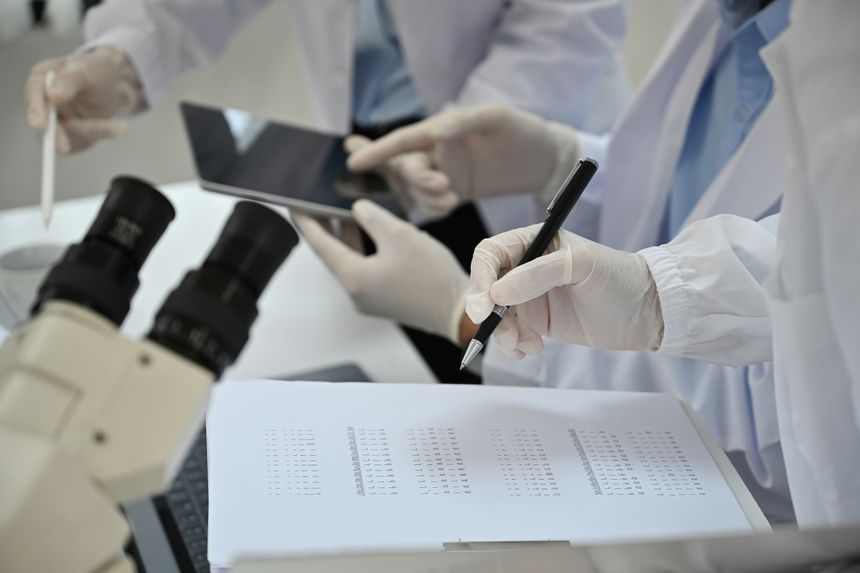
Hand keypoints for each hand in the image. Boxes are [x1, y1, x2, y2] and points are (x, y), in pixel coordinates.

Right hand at [25, 46, 143, 153]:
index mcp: (41, 79)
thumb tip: (51, 95)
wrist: (116, 85)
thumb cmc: (98, 70)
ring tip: (119, 127)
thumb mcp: (87, 69)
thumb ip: (70, 80)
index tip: (41, 125)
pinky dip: (100, 135)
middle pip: (43, 122)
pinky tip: (117, 128)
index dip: (36, 110)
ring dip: (89, 133)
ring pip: (64, 136)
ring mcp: (56, 121)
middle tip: (64, 148)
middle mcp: (44, 102)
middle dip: (55, 135)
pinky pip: (83, 141)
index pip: (33, 94)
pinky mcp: (72, 135)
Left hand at [292, 200, 468, 342]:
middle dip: (327, 227)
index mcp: (353, 278)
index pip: (320, 245)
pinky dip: (362, 250)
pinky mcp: (383, 301)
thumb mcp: (400, 235)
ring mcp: (369, 300)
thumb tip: (357, 210)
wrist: (459, 311)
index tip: (293, 206)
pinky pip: (364, 270)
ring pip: (349, 262)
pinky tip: (369, 233)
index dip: (307, 223)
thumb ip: (372, 217)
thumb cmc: (431, 276)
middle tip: (319, 202)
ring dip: (347, 238)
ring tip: (344, 211)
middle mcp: (355, 293)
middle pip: (333, 255)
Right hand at [346, 104, 579, 214]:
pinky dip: (435, 207)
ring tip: (454, 196)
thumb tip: (435, 131)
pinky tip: (452, 203)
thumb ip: (463, 122)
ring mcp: (445, 172)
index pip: (403, 140)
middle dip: (418, 180)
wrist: (546, 160)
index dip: (377, 150)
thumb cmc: (523, 131)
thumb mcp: (496, 118)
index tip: (353, 161)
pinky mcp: (454, 191)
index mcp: (442, 129)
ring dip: (428, 196)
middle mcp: (438, 150)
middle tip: (445, 187)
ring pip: (416, 189)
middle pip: (406, 167)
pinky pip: (431, 204)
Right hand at [465, 226, 663, 357]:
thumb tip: (498, 291)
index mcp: (534, 242)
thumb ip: (539, 273)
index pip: (491, 254)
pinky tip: (533, 349)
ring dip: (503, 333)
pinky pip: (511, 333)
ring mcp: (530, 296)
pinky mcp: (538, 321)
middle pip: (487, 287)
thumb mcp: (582, 266)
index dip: (480, 278)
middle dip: (488, 312)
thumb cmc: (619, 279)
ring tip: (526, 345)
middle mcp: (527, 267)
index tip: (483, 305)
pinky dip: (514, 344)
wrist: (646, 314)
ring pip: (497, 314)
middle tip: (501, 332)